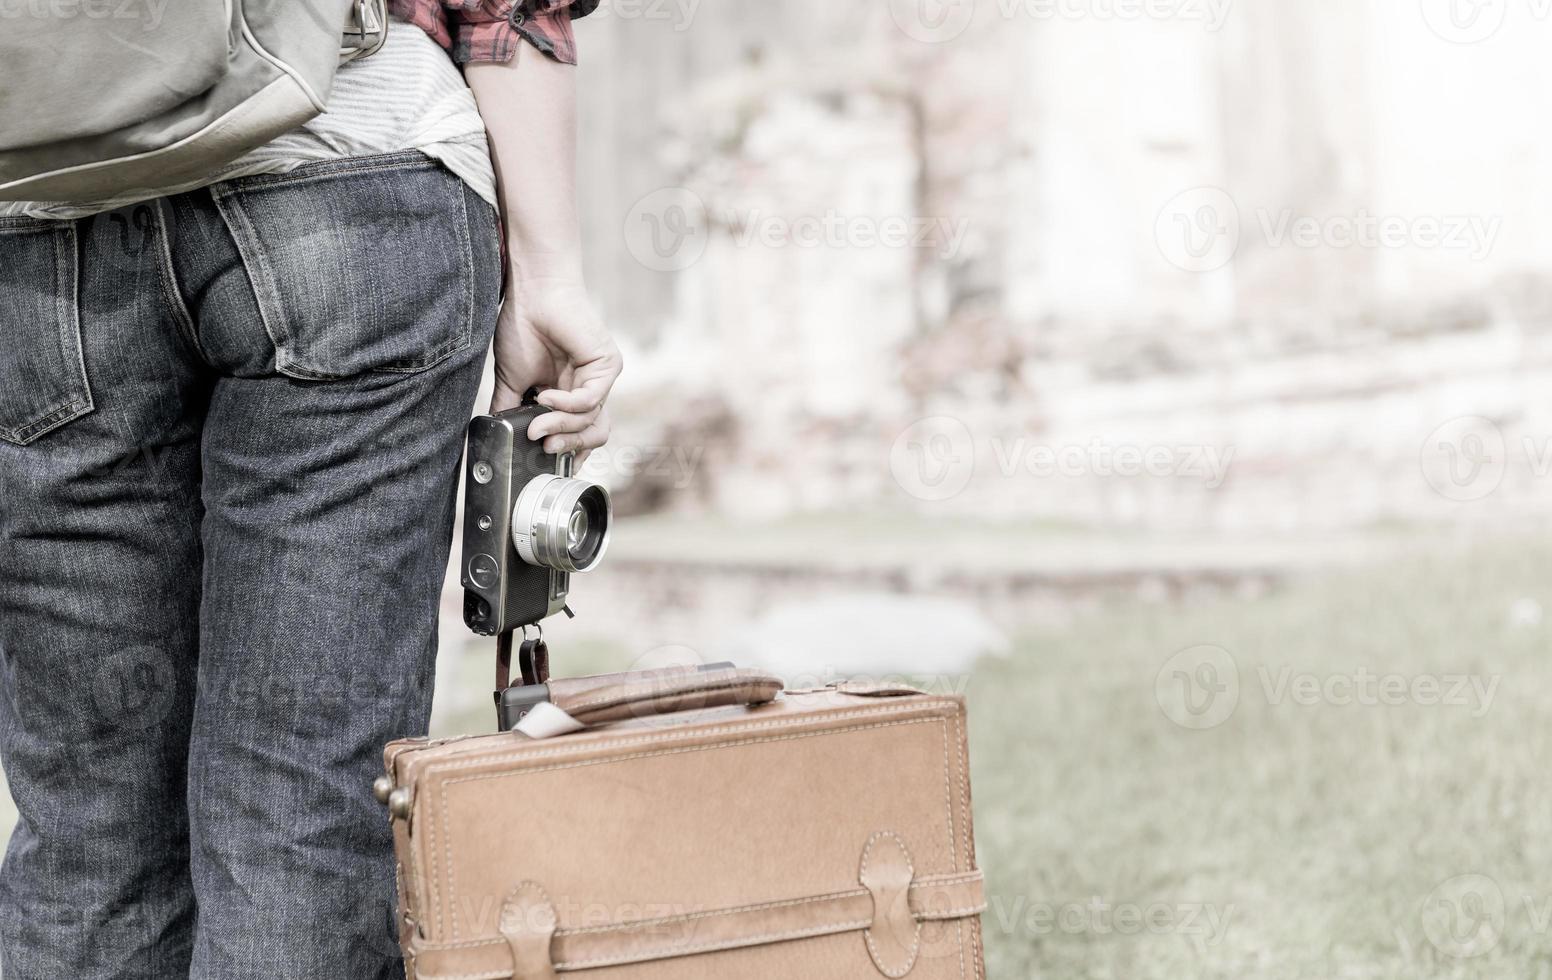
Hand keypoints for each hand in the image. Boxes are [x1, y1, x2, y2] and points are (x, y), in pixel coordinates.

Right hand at [491, 277, 622, 465]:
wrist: (531, 292)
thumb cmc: (522, 327)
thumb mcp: (512, 379)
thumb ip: (510, 410)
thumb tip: (499, 440)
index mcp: (569, 395)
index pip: (579, 435)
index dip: (567, 455)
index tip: (545, 468)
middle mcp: (589, 389)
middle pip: (592, 436)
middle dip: (566, 447)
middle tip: (541, 447)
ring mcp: (600, 378)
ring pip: (591, 422)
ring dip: (560, 427)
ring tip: (537, 424)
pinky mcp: (607, 365)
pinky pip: (590, 400)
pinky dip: (566, 405)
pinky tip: (545, 396)